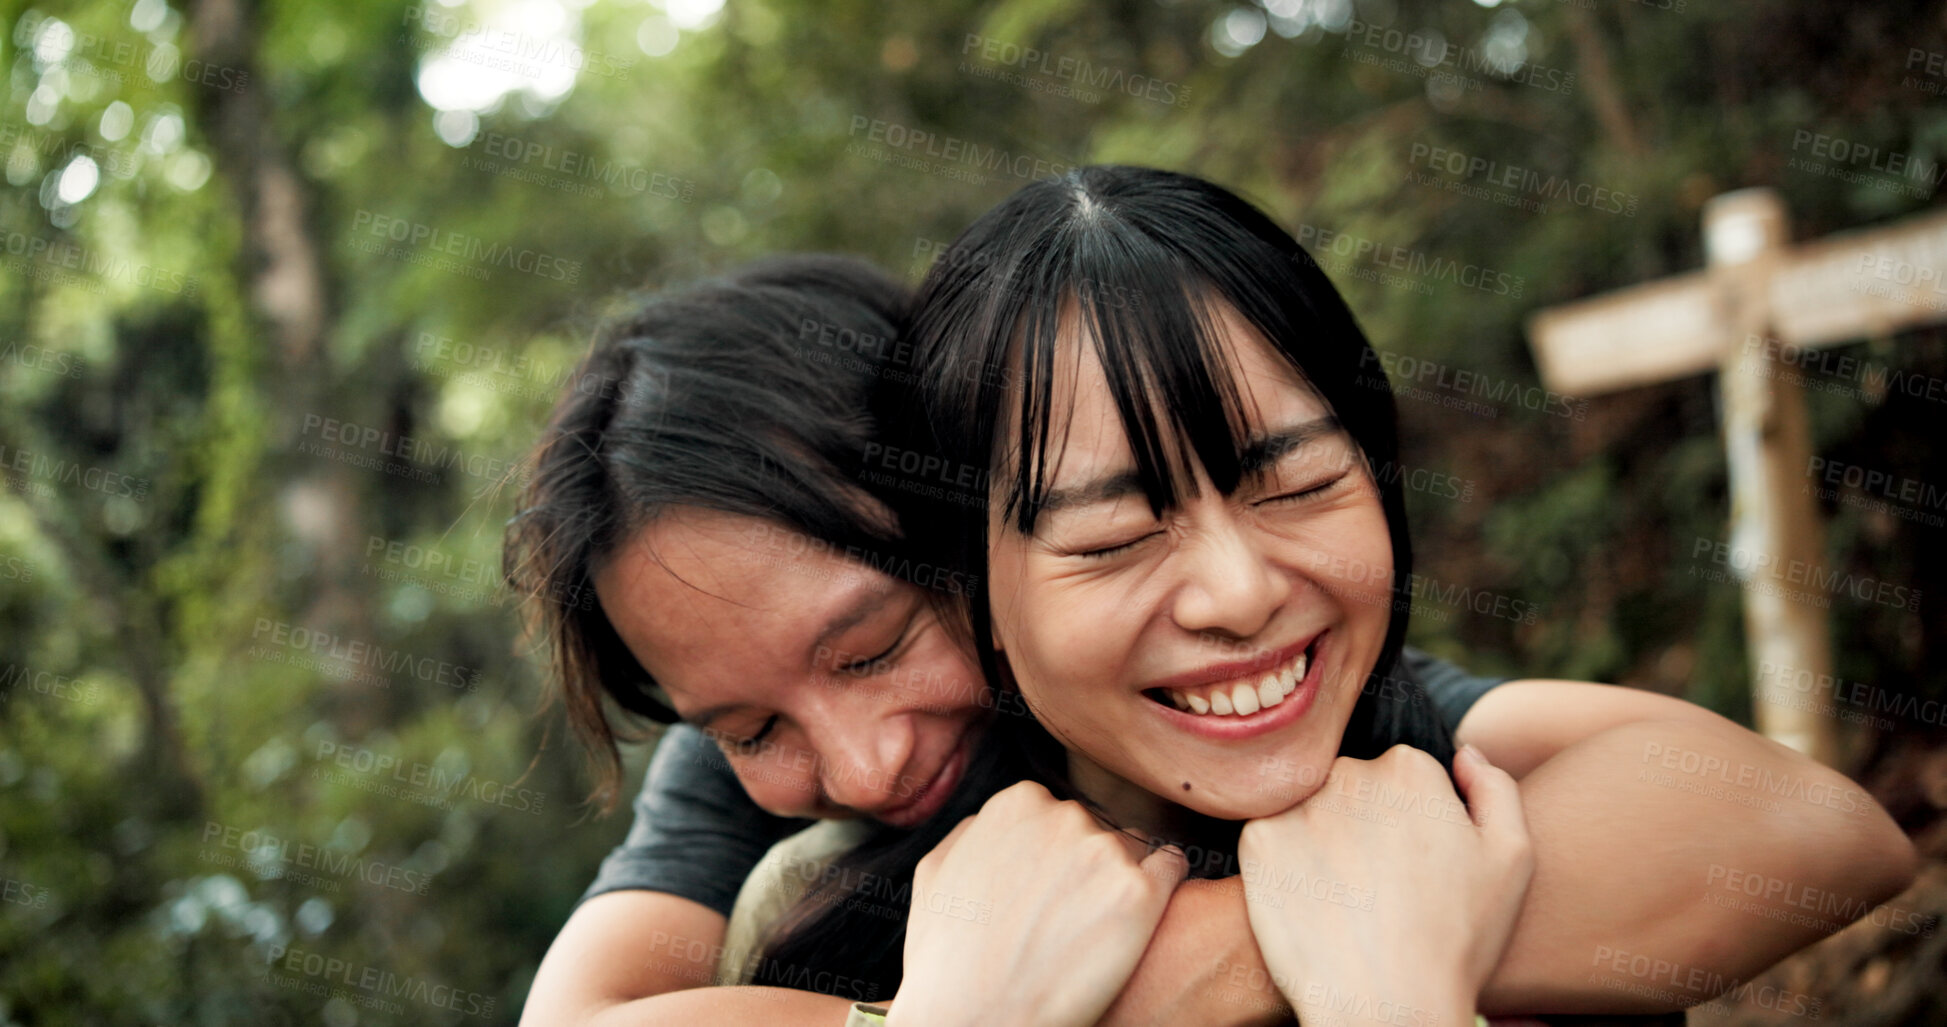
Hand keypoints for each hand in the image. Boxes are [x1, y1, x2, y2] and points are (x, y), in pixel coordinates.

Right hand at [887, 781, 1189, 1026]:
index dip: (1053, 857)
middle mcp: (1063, 815)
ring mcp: (1104, 852)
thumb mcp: (936, 872)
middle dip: (1086, 868)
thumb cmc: (947, 961)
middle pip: (1096, 830)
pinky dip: (1163, 885)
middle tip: (1066, 917)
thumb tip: (998, 824)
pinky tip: (1141, 916)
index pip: (1056, 814)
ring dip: (1119, 882)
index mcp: (1016, 803)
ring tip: (1093, 931)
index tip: (1047, 890)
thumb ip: (974, 831)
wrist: (975, 1021)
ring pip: (1133, 851)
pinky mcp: (1138, 893)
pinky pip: (1172, 867)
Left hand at [1237, 744, 1532, 1026]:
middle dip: (1362, 825)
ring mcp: (1298, 805)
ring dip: (1321, 843)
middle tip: (1378, 886)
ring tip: (1346, 899)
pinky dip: (1286, 867)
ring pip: (1308, 812)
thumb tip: (1462, 751)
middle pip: (1351, 788)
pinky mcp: (1257, 840)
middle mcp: (1349, 773)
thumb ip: (1494, 787)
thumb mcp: (1511, 858)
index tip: (1412, 866)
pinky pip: (1270, 840)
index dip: (1408, 825)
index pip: (1399, 777)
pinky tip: (1312, 904)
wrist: (1387, 1004)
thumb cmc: (1456, 939)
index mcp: (1409, 768)